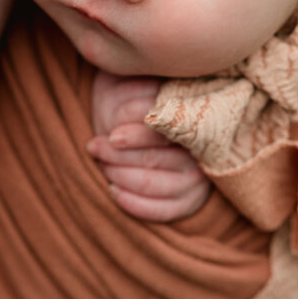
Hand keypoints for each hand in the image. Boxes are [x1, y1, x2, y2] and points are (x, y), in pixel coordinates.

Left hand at [88, 70, 210, 221]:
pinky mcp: (190, 202)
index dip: (138, 137)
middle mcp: (203, 153)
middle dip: (117, 156)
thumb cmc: (142, 98)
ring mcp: (199, 181)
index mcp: (198, 120)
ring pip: (152, 185)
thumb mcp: (142, 88)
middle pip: (153, 160)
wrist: (152, 116)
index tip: (112, 136)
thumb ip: (145, 96)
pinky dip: (131, 203)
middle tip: (94, 146)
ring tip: (101, 163)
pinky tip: (112, 190)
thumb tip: (144, 112)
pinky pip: (160, 210)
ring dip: (119, 176)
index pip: (166, 134)